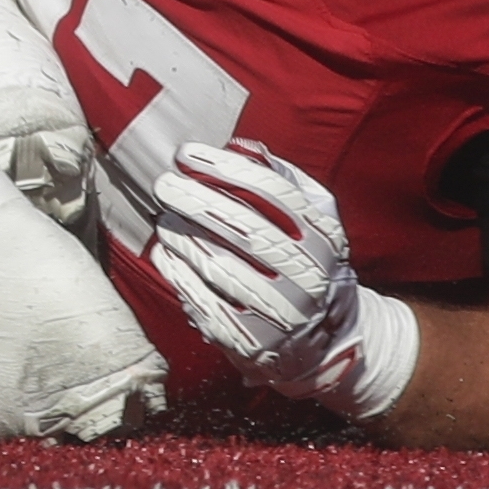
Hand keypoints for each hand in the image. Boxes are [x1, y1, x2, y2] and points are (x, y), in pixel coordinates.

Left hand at [146, 140, 418, 420]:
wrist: (324, 343)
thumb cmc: (307, 262)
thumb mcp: (313, 220)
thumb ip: (282, 178)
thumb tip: (240, 146)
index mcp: (323, 240)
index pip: (273, 193)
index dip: (225, 168)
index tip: (185, 153)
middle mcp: (308, 278)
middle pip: (244, 229)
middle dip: (195, 200)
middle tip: (164, 184)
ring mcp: (281, 314)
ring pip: (220, 266)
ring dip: (183, 236)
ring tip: (165, 218)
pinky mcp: (252, 341)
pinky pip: (204, 301)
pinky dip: (178, 272)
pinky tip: (166, 252)